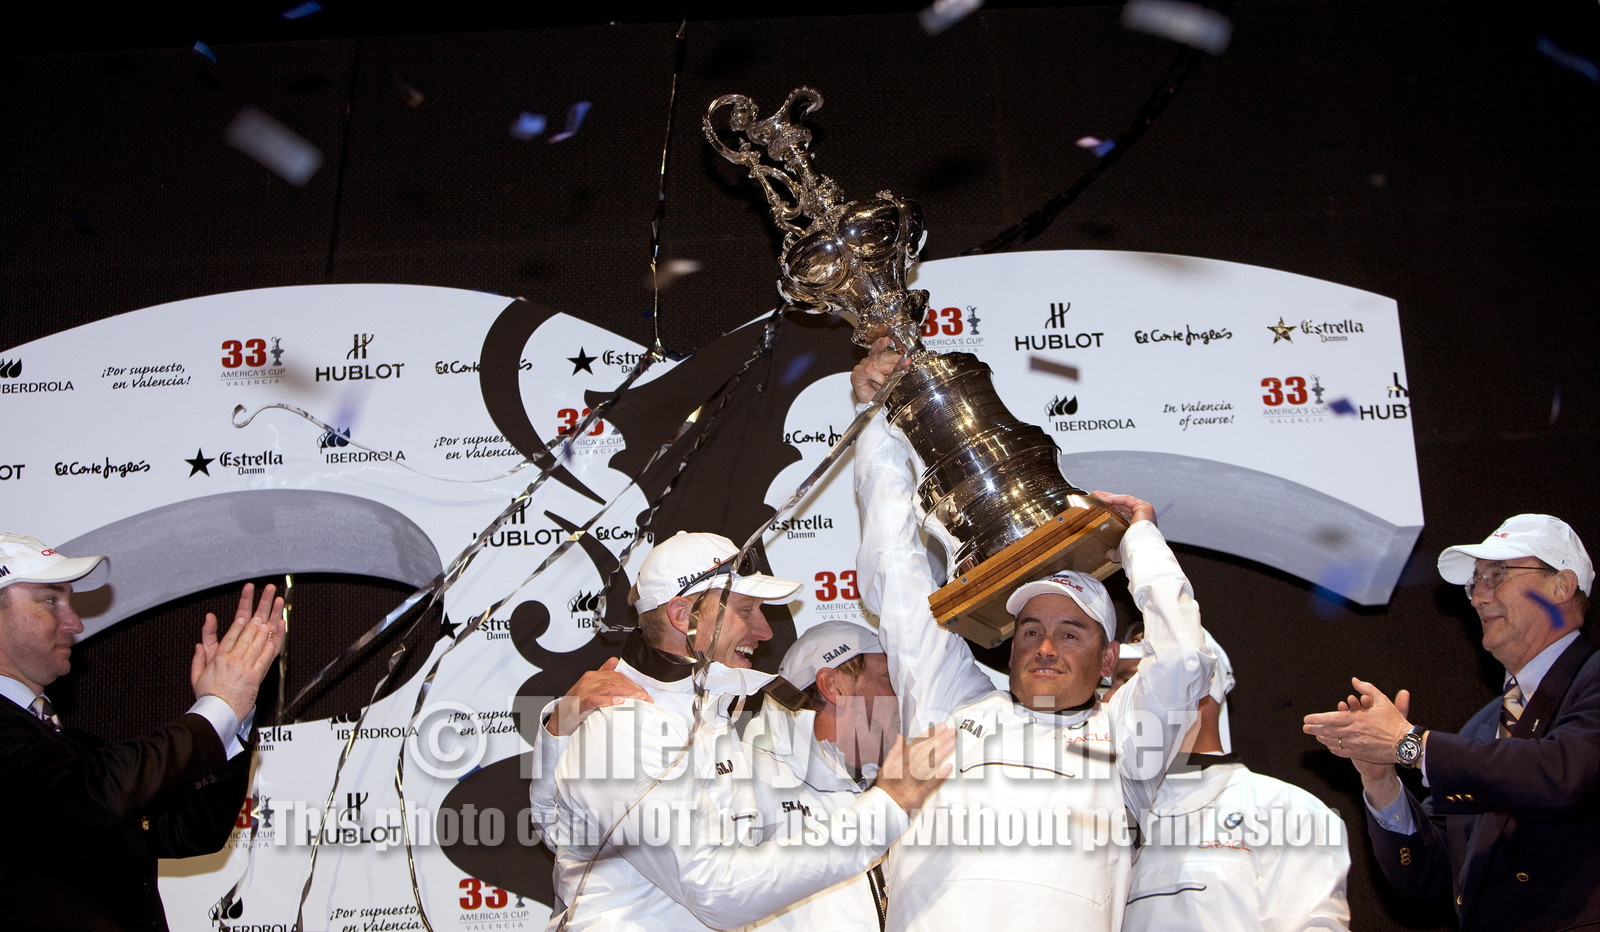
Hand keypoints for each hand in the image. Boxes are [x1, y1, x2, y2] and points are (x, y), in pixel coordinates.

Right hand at [191, 582, 285, 720]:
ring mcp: (246, 666)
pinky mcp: (256, 676)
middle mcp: (233, 659)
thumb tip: (199, 644)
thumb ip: (200, 656)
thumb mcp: (197, 675)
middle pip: (249, 630)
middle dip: (259, 610)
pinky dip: (274, 641)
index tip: (248, 604)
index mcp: (219, 657)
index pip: (233, 632)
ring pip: (260, 639)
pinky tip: (279, 629)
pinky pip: (268, 655)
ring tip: (277, 606)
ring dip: (270, 620)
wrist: (217, 714)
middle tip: (267, 595)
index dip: (242, 616)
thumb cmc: (208, 696)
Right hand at [547, 657, 653, 735]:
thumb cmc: (576, 704)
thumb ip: (603, 673)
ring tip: (638, 700)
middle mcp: (589, 680)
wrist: (559, 718)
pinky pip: (596, 699)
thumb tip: (614, 660)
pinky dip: (609, 700)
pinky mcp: (580, 702)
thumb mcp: (591, 687)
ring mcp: (584, 690)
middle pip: (616, 681)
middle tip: (646, 699)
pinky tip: (620, 703)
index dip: (633, 684)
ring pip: (609, 688)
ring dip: (626, 694)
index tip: (644, 694)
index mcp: (593, 676)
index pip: (618, 676)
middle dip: (633, 690)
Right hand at [851, 336, 909, 404]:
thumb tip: (907, 361)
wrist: (875, 406)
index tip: (888, 336)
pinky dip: (877, 376)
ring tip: (893, 377)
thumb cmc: (883, 392)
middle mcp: (869, 360)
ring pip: (877, 363)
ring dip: (887, 370)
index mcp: (877, 358)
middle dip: (894, 360)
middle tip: (904, 364)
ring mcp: (862, 367)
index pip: (880, 345)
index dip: (882, 339)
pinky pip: (869, 371)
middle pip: (882, 355)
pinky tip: (881, 382)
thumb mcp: (894, 377)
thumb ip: (898, 368)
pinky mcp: (857, 375)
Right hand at [872, 723, 955, 815]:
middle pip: (921, 753)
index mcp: (896, 764)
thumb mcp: (885, 770)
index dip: (928, 735)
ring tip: (951, 743)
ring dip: (939, 753)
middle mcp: (902, 772)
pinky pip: (928, 785)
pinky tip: (949, 767)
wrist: (881, 814)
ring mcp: (909, 784)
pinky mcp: (916, 797)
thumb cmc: (885, 791)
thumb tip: (900, 736)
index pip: (914, 745)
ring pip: (925, 765)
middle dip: (937, 740)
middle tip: (950, 731)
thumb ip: (894, 753)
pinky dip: (939, 776)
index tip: (939, 726)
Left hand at [1092, 491, 1155, 561]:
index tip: (1100, 506)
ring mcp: (1145, 511)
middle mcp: (1143, 518)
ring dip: (1110, 498)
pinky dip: (1115, 498)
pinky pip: (1126, 500)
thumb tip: (1108, 554)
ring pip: (1124, 501)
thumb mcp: (1121, 550)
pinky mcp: (1143, 506)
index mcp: (1139, 527)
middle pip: (1123, 506)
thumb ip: (1114, 551)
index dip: (1112, 509)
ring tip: (1098, 495)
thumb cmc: (1134, 550)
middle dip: (1109, 501)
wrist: (1141, 549)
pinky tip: (1104, 499)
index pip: (1123, 514)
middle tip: (1097, 497)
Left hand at [1302, 677, 1413, 766]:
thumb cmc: (1394, 721)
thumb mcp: (1382, 701)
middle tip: (1305, 728)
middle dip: (1314, 729)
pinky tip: (1329, 745)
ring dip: (1322, 738)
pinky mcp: (1360, 754)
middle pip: (1328, 731)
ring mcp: (1356, 744)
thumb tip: (1354, 680)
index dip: (1317, 719)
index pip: (1331, 718)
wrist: (1405, 743)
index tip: (1307, 718)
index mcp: (1357, 718)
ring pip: (1333, 742)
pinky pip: (1341, 752)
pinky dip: (1333, 748)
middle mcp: (1354, 732)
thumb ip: (1367, 689)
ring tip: (1315, 735)